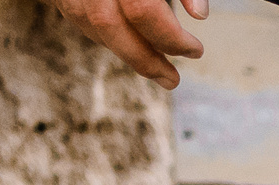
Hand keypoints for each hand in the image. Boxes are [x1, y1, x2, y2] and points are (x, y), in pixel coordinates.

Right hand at [44, 0, 206, 85]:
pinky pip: (78, 18)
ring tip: (156, 69)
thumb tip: (200, 14)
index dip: (171, 37)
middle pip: (110, 25)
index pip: (142, 9)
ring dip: (126, 53)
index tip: (195, 50)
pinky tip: (130, 47)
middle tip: (172, 79)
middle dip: (145, 59)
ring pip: (91, 25)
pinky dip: (105, 37)